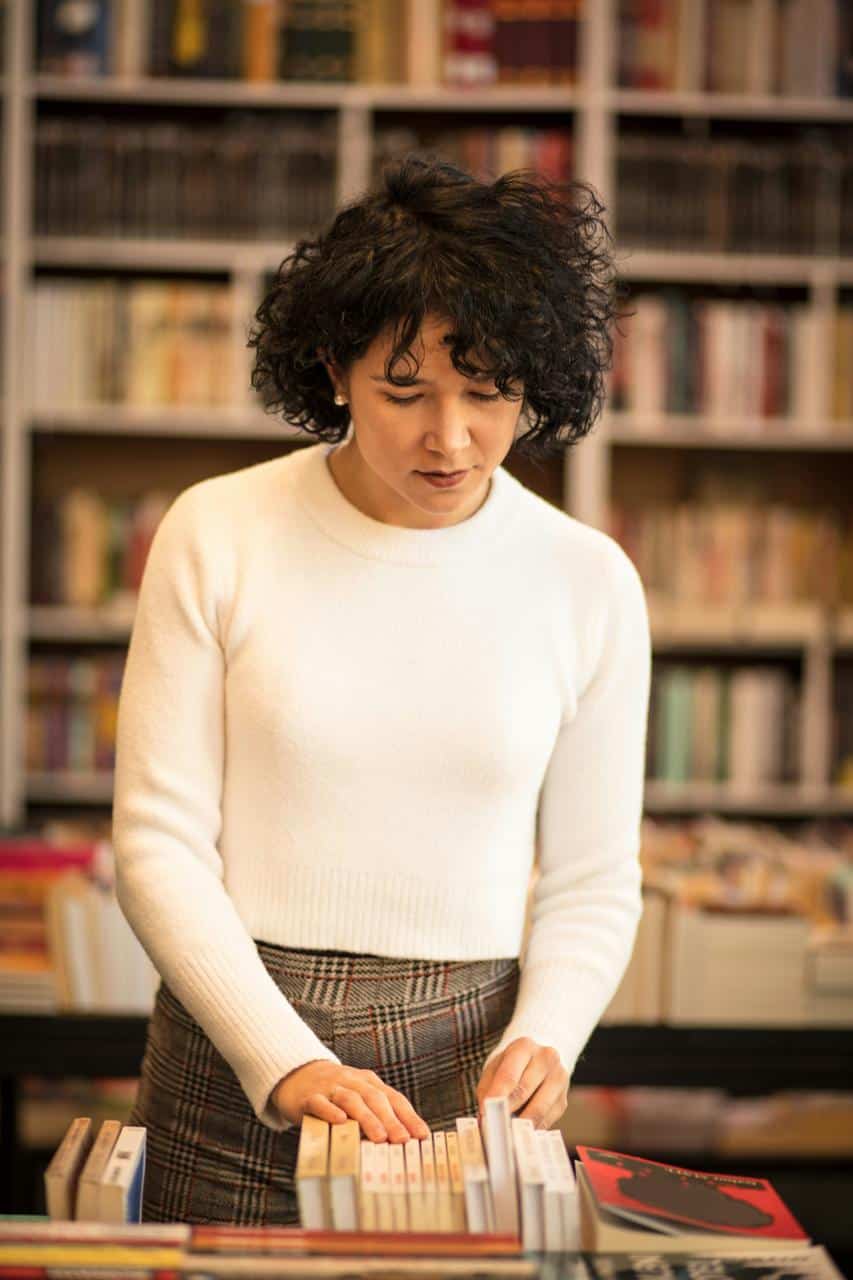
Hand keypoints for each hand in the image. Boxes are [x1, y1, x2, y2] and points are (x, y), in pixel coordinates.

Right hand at [271, 1059, 430, 1143]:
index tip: (422, 1135)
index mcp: (368, 1082)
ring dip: (367, 1118)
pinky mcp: (309, 1096)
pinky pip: (321, 1102)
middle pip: (375, 1098)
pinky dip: (331, 1110)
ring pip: (351, 1099)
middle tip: (403, 1140)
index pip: (393, 1098)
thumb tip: (402, 1142)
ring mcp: (330, 1087)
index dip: (409, 1116)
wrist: (297, 1074)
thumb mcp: (358, 1097)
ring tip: (380, 1137)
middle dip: (391, 1120)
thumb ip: (376, 1115)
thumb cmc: (335, 1093)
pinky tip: (340, 1121)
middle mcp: (352, 1081)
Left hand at [476, 1037, 568, 1129]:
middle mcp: (546, 1058)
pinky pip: (547, 1120)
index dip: (497, 1097)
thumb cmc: (511, 1067)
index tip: (486, 1114)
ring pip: (539, 1109)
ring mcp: (559, 1078)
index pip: (509, 1075)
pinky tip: (520, 1133)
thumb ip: (487, 1090)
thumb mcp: (495, 1069)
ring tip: (505, 1134)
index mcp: (525, 1046)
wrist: (538, 1061)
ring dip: (520, 1125)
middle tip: (493, 1128)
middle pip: (524, 1091)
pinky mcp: (564, 1100)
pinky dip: (532, 1130)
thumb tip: (485, 1117)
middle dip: (506, 1112)